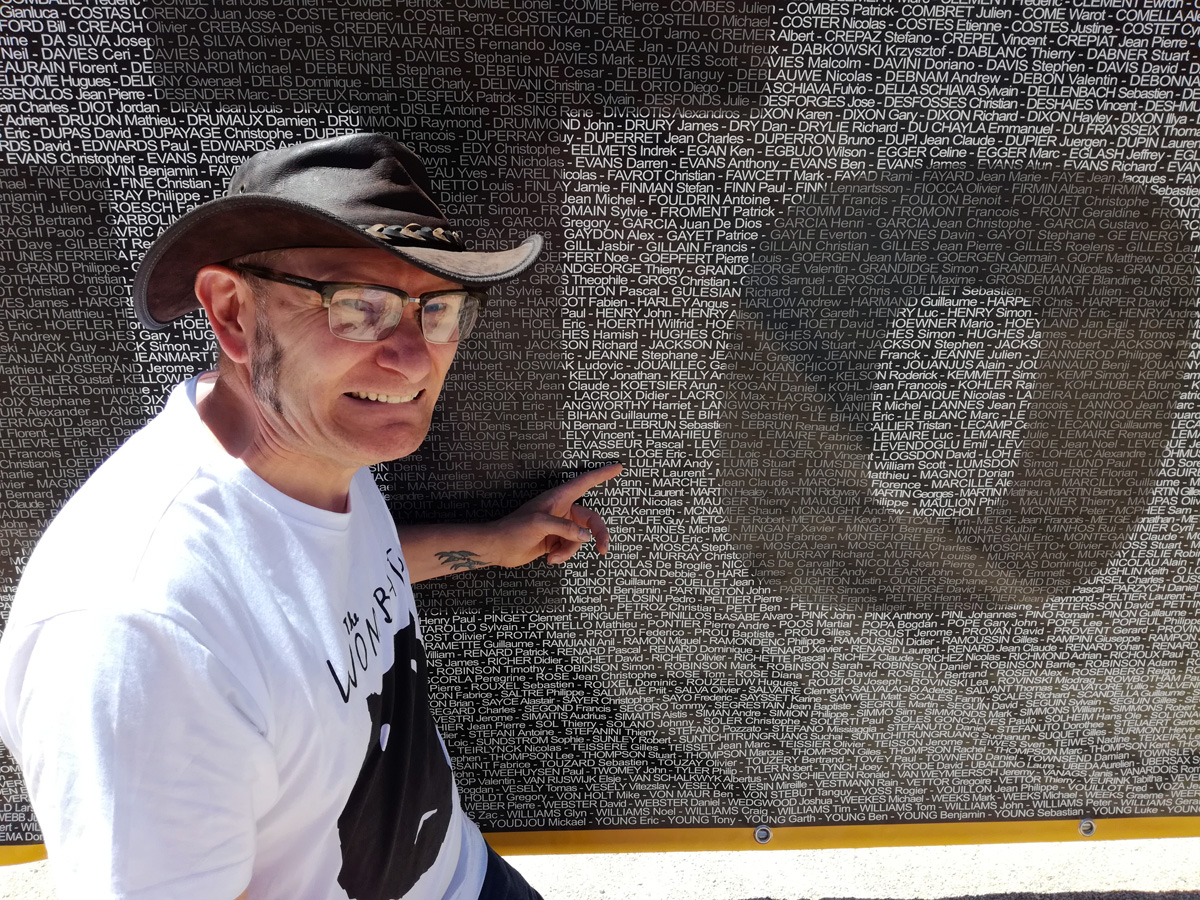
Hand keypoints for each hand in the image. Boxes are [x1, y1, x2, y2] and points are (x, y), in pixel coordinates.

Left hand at [491, 463, 622, 566]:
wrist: (498, 548)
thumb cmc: (514, 529)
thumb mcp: (540, 524)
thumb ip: (566, 529)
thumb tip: (586, 535)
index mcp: (558, 498)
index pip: (585, 482)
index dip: (602, 474)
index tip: (618, 467)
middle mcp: (562, 510)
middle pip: (590, 519)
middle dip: (597, 534)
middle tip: (603, 549)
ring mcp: (559, 526)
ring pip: (580, 537)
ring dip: (570, 550)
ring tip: (553, 556)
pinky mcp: (555, 540)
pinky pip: (570, 547)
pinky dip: (563, 554)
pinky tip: (550, 558)